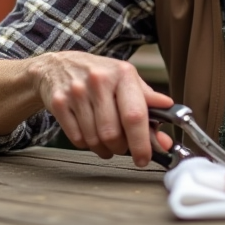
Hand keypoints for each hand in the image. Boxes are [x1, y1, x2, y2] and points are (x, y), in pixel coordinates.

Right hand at [33, 51, 173, 166]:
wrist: (59, 65)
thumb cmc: (101, 76)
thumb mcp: (128, 82)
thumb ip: (149, 108)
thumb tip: (166, 139)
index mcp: (123, 74)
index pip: (135, 115)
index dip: (142, 143)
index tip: (144, 158)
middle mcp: (99, 80)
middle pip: (112, 133)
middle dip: (120, 148)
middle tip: (122, 146)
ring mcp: (76, 91)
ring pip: (94, 139)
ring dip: (103, 149)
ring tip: (106, 140)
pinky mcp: (59, 103)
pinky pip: (77, 139)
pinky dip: (86, 144)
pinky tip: (89, 132)